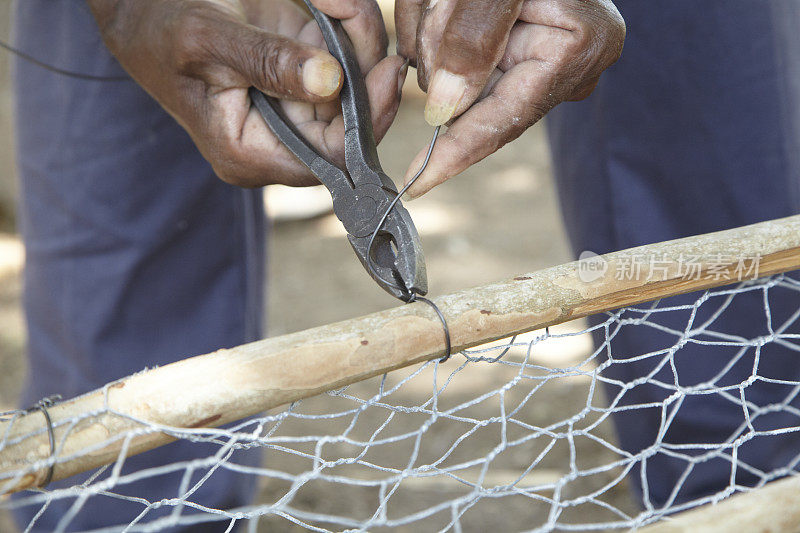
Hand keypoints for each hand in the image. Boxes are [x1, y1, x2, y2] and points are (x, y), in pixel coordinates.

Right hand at [88, 0, 406, 186]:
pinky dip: (346, 26)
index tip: (386, 71)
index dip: (368, 122)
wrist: (140, 6)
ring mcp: (292, 105)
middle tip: (353, 12)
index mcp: (249, 153)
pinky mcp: (300, 74)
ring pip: (354, 86)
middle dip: (365, 67)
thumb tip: (330, 82)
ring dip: (358, 39)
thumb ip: (268, 62)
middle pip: (351, 120)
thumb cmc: (159, 26)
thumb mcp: (207, 40)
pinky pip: (343, 58)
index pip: (330, 158)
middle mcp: (279, 139)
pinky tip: (328, 0)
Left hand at [395, 0, 624, 196]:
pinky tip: (449, 3)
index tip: (416, 184)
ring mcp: (547, 61)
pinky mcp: (523, 53)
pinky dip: (439, 32)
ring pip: (459, 80)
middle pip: (474, 99)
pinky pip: (461, 63)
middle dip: (439, 60)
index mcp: (576, 47)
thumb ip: (474, 36)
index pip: (504, 118)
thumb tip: (445, 108)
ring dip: (435, 35)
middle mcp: (568, 65)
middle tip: (443, 3)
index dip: (455, 153)